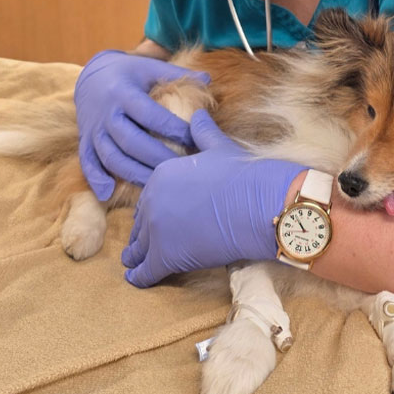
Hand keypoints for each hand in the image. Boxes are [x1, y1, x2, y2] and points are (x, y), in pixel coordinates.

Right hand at [74, 50, 209, 199]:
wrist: (91, 76)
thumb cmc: (129, 73)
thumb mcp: (149, 67)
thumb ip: (176, 74)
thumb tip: (208, 79)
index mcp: (123, 93)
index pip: (150, 115)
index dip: (173, 129)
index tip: (195, 140)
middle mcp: (106, 113)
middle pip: (131, 141)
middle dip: (157, 157)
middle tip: (181, 170)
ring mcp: (94, 129)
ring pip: (111, 156)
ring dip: (133, 173)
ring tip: (156, 185)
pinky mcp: (84, 141)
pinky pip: (87, 162)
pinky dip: (95, 179)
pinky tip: (108, 193)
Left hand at [121, 110, 306, 286]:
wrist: (258, 203)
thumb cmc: (243, 175)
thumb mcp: (219, 147)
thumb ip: (202, 133)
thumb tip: (199, 114)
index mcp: (161, 175)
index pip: (149, 198)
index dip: (153, 210)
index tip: (157, 219)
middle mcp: (151, 200)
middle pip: (140, 223)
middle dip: (143, 234)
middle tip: (144, 245)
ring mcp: (156, 229)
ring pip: (139, 248)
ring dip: (138, 256)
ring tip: (135, 264)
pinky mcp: (165, 255)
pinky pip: (145, 271)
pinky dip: (140, 277)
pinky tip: (137, 279)